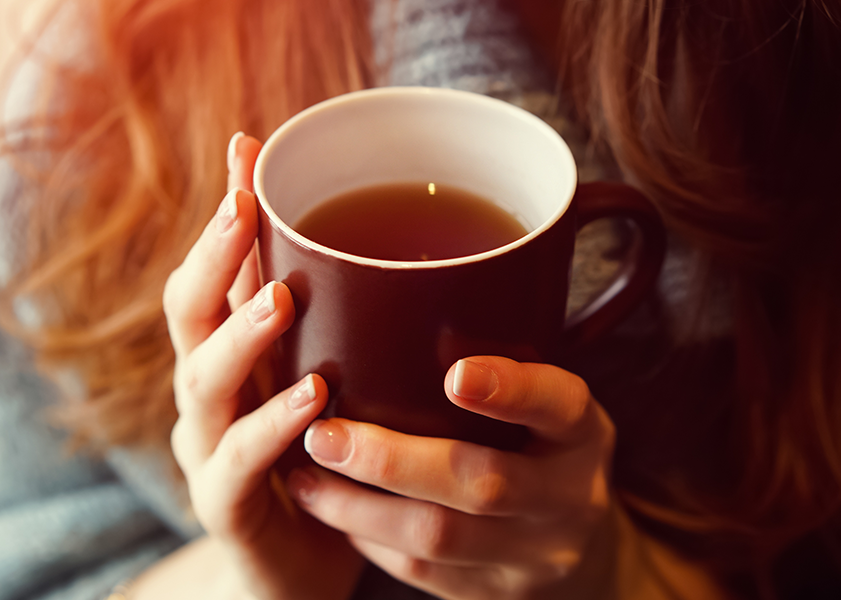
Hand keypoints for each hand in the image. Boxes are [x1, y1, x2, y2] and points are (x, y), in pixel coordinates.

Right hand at [160, 132, 363, 599]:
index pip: (213, 271)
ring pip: (203, 383)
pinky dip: (272, 427)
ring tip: (279, 299)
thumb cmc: (321, 464)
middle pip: (186, 314)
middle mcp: (207, 394)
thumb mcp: (325, 383)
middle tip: (246, 206)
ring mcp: (207, 450)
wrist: (301, 570)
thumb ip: (337, 325)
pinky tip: (312, 400)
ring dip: (241, 336)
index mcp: (228, 357)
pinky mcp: (226, 506)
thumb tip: (391, 250)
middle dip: (214, 256)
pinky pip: (240, 463)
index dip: (224, 213)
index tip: (248, 147)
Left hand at [287, 356, 616, 599]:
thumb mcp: (546, 403)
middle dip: (392, 459)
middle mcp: (568, 497)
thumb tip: (387, 290)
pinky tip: (331, 509)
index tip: (456, 373)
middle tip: (326, 432)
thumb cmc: (541, 449)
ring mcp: (533, 555)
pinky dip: (367, 538)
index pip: (560, 405)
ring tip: (305, 475)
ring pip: (438, 537)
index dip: (511, 390)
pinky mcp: (495, 595)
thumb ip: (500, 360)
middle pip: (481, 482)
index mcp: (582, 432)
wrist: (582, 553)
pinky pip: (422, 571)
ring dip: (359, 506)